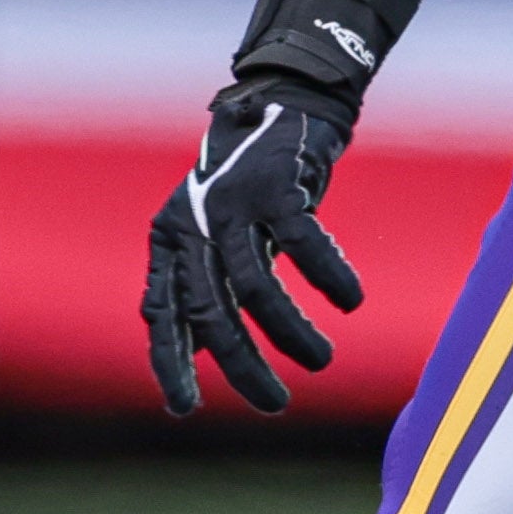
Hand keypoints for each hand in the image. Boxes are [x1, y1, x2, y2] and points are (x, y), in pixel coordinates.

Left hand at [143, 81, 361, 416]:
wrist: (288, 103)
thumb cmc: (256, 184)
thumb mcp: (218, 235)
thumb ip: (206, 284)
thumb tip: (201, 351)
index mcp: (172, 239)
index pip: (162, 313)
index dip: (170, 363)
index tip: (184, 410)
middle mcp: (194, 222)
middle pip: (211, 311)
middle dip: (243, 366)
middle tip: (275, 404)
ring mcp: (232, 202)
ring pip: (256, 287)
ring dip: (290, 334)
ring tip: (321, 361)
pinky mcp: (275, 185)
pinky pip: (303, 245)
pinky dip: (329, 277)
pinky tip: (350, 300)